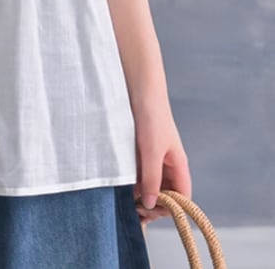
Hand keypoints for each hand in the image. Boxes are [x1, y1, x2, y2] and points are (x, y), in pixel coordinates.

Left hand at [132, 92, 192, 226]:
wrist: (139, 90)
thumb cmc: (151, 118)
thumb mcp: (151, 152)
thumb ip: (151, 178)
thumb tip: (150, 204)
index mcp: (178, 164)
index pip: (182, 197)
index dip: (170, 209)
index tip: (150, 212)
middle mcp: (167, 163)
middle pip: (166, 193)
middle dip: (153, 203)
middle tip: (134, 210)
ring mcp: (153, 157)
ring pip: (150, 184)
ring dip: (140, 193)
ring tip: (125, 199)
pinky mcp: (139, 151)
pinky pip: (138, 172)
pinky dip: (132, 181)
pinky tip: (120, 185)